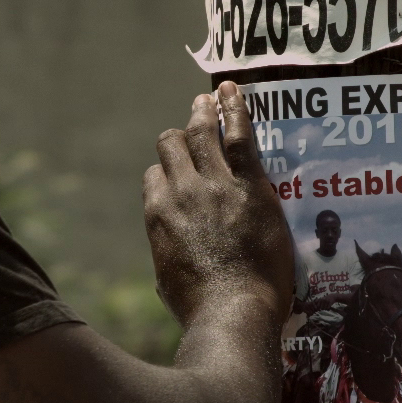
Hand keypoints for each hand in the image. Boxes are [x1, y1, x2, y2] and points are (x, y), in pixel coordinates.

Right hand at [143, 82, 293, 328]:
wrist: (232, 310)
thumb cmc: (200, 307)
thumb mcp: (168, 281)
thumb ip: (169, 256)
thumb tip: (173, 259)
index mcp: (158, 215)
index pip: (154, 175)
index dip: (167, 171)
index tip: (179, 171)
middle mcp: (179, 191)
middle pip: (171, 145)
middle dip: (180, 134)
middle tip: (194, 121)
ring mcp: (212, 183)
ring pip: (200, 132)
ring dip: (203, 111)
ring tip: (208, 99)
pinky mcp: (247, 183)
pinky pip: (238, 134)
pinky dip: (234, 107)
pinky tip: (232, 91)